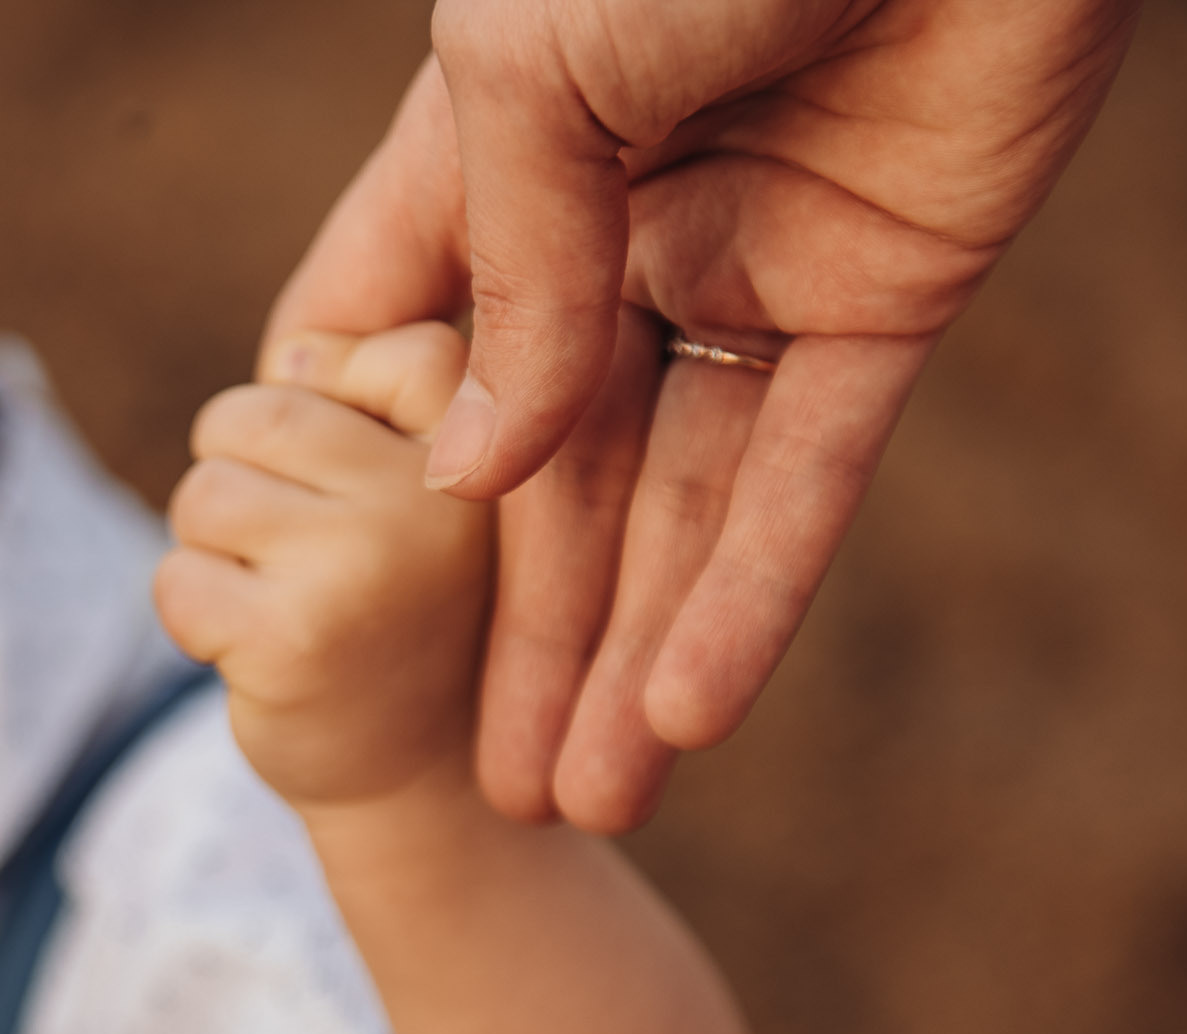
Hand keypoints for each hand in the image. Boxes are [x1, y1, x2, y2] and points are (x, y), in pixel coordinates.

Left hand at [156, 323, 491, 810]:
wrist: (424, 790)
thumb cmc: (407, 613)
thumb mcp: (428, 493)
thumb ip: (375, 405)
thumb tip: (287, 357)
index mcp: (492, 449)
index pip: (383, 352)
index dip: (336, 398)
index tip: (361, 482)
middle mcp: (443, 497)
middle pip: (255, 414)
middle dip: (243, 478)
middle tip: (300, 556)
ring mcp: (366, 566)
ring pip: (204, 492)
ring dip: (213, 551)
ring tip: (285, 603)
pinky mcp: (291, 637)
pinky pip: (176, 579)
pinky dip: (193, 616)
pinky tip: (261, 656)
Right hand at [270, 0, 1138, 829]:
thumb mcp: (527, 80)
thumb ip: (503, 283)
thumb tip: (463, 481)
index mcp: (491, 165)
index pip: (388, 349)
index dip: (347, 476)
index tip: (307, 605)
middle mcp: (608, 235)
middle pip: (543, 477)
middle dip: (518, 634)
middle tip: (489, 787)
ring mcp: (741, 276)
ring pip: (670, 504)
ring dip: (626, 654)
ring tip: (581, 800)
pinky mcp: (879, 303)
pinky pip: (805, 473)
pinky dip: (751, 592)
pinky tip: (687, 714)